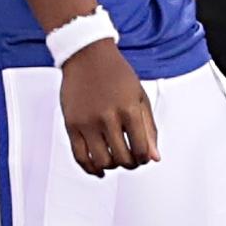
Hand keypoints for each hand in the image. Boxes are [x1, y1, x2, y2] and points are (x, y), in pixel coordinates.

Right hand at [59, 40, 159, 177]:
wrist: (87, 55)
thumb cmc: (115, 73)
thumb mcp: (140, 97)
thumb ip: (149, 128)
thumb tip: (154, 157)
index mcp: (129, 109)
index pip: (141, 149)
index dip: (144, 158)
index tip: (143, 157)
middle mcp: (108, 117)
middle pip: (122, 158)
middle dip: (130, 164)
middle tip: (130, 159)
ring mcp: (87, 122)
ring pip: (102, 161)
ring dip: (112, 166)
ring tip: (115, 159)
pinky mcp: (71, 124)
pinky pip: (80, 156)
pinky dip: (90, 168)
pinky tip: (98, 170)